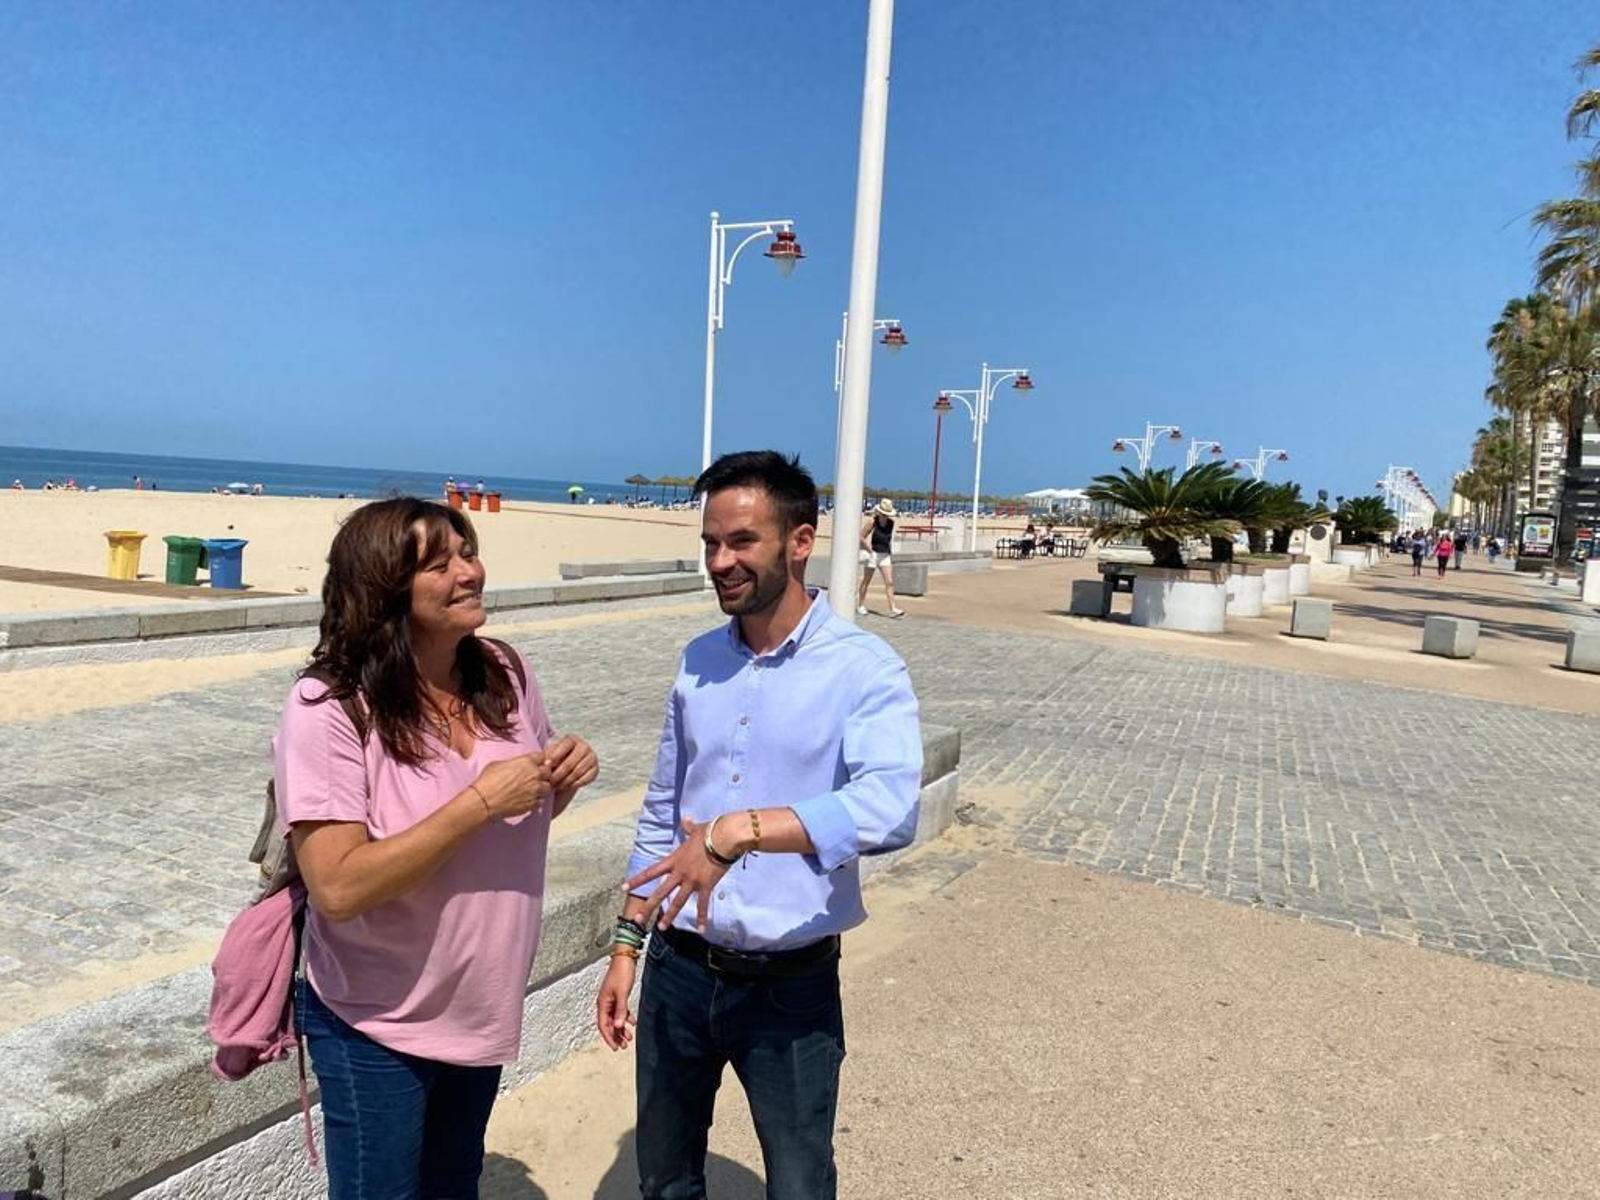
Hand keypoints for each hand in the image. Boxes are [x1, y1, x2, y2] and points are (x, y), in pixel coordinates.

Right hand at [472, 754, 551, 819]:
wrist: (484, 801)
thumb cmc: (487, 781)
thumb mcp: (498, 764)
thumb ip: (514, 762)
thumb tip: (517, 764)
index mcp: (526, 762)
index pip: (542, 756)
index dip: (539, 761)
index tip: (535, 764)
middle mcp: (534, 774)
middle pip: (549, 771)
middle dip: (543, 774)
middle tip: (534, 778)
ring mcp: (535, 790)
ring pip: (548, 787)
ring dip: (541, 788)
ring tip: (531, 790)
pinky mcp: (534, 803)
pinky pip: (541, 801)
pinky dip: (536, 800)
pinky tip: (527, 800)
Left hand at [543, 735, 598, 795]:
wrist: (568, 770)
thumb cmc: (557, 760)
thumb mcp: (550, 755)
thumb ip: (547, 756)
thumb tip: (545, 764)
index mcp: (573, 739)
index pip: (566, 744)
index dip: (556, 754)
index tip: (547, 765)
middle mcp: (584, 746)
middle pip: (570, 762)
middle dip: (558, 774)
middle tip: (550, 781)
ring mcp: (592, 758)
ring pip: (576, 772)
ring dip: (564, 781)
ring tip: (556, 785)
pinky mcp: (595, 770)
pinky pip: (584, 779)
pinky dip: (573, 784)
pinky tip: (566, 786)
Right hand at [596, 956, 637, 1049]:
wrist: (625, 958)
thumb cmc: (622, 973)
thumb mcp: (622, 993)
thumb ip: (620, 1010)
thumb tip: (617, 1026)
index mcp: (602, 1003)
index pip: (603, 1025)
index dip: (609, 1038)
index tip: (615, 1048)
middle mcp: (604, 1003)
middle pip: (608, 1024)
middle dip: (615, 1036)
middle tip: (623, 1046)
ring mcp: (611, 999)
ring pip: (614, 1018)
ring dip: (621, 1028)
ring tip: (629, 1038)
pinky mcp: (618, 995)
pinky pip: (620, 1011)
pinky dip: (625, 1018)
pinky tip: (633, 1023)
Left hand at [625, 816, 732, 932]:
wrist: (724, 838)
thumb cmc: (710, 831)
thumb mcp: (695, 829)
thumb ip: (688, 827)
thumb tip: (686, 819)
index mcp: (674, 860)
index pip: (651, 872)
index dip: (637, 880)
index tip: (624, 888)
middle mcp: (680, 872)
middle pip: (660, 892)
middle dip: (648, 906)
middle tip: (637, 919)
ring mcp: (692, 881)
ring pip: (678, 902)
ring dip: (669, 916)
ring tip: (661, 928)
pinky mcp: (706, 885)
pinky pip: (702, 904)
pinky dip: (702, 917)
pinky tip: (701, 929)